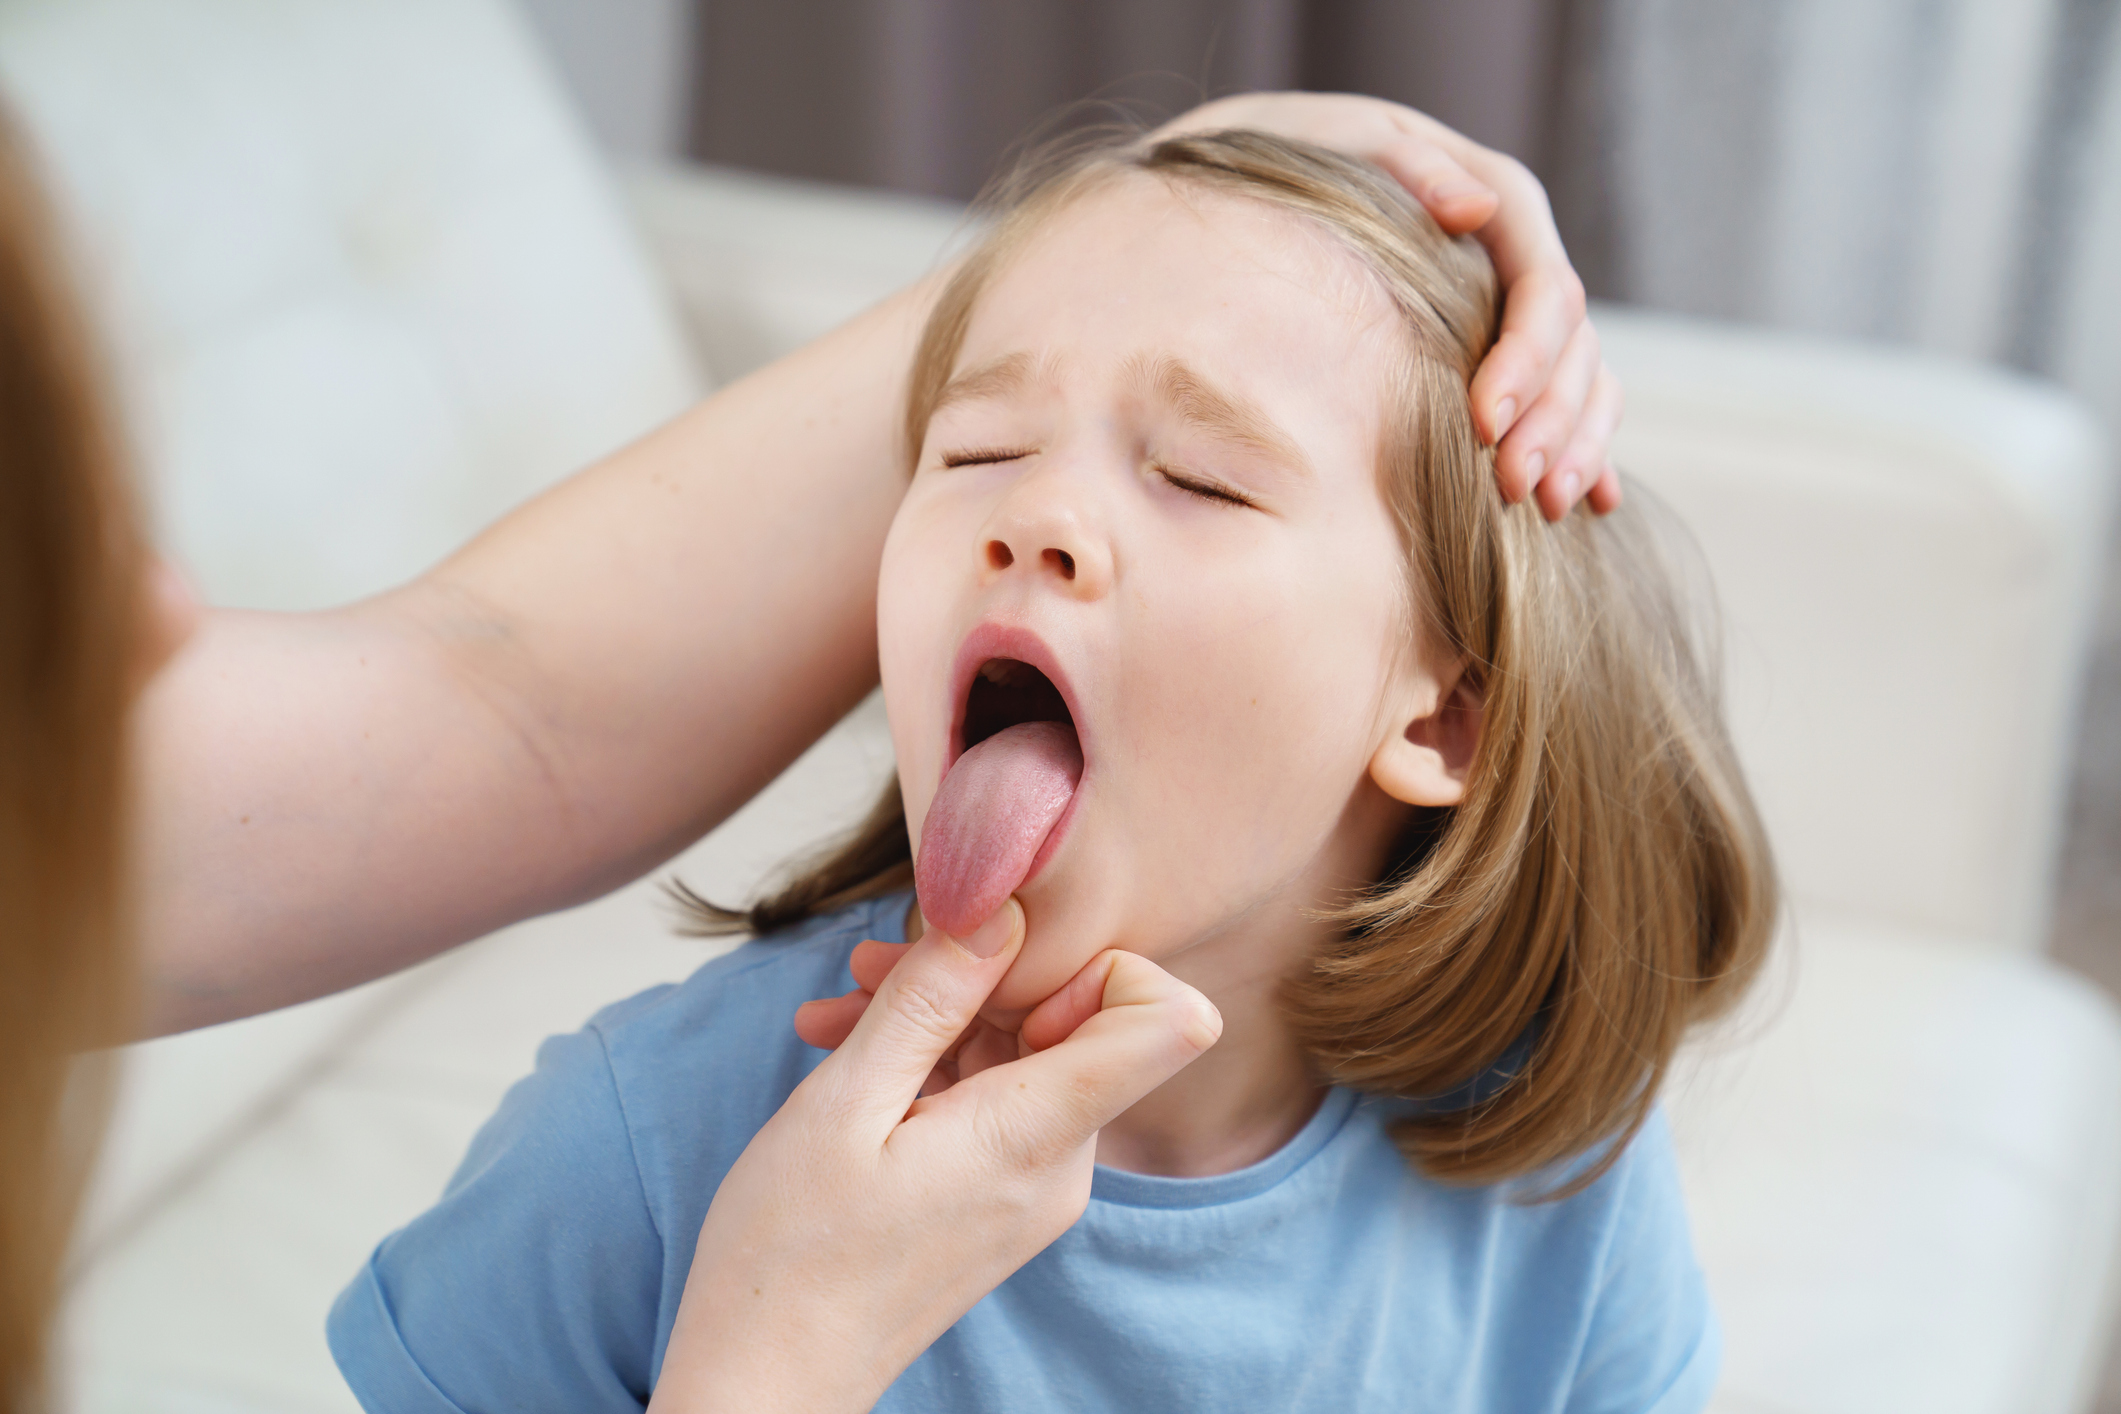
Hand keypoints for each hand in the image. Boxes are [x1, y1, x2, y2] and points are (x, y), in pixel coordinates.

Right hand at [650, 899, 1220, 1413]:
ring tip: (839, 1013)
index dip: (1105, 962)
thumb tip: (1001, 913)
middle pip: (1083, 1022)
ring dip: (940, 1017)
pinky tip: (851, 1054)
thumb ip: (929, 1002)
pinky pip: (997, 1099)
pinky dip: (932, 1064)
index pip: (1173, 1021)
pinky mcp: (1002, 1197)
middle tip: (872, 968)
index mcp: (1037, 1135)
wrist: (769, 1379)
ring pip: (1027, 1054)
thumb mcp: (845, 1102)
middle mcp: (1061, 1163)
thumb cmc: (790, 1253)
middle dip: (985, 976)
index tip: (1000, 963)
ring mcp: (1035, 1185)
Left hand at [1155, 93, 1621, 521]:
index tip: (1483, 423)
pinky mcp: (1522, 352)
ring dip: (1576, 447)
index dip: (1526, 362)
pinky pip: (1579, 403)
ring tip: (1546, 506)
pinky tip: (1591, 504)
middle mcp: (1532, 260)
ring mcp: (1531, 311)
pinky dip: (1588, 450)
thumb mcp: (1358, 146)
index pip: (1546, 293)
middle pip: (1575, 350)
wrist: (1292, 171)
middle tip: (1510, 488)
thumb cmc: (1320, 160)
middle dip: (1552, 424)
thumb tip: (1472, 208)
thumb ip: (1415, 173)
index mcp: (1509, 206)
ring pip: (1588, 382)